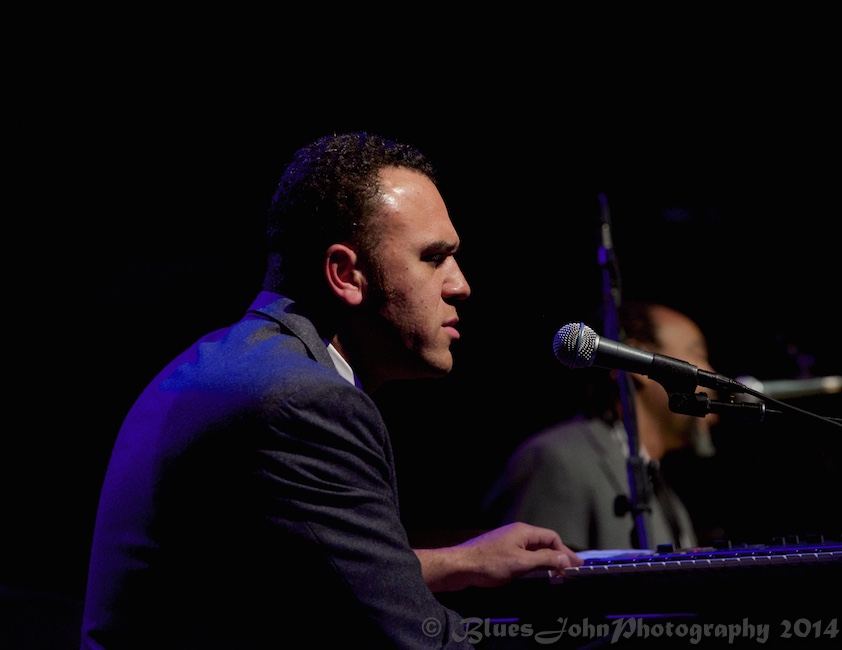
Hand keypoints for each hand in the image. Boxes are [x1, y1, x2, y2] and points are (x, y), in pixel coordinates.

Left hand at [415, 522, 581, 591]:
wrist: (460, 566)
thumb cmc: (490, 563)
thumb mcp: (521, 563)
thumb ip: (544, 560)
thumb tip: (565, 558)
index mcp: (524, 531)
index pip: (551, 537)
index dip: (564, 551)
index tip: (575, 566)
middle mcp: (517, 534)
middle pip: (543, 543)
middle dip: (558, 556)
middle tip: (571, 571)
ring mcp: (508, 543)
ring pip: (533, 551)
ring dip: (546, 561)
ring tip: (558, 574)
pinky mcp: (501, 553)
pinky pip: (523, 556)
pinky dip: (534, 564)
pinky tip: (537, 575)